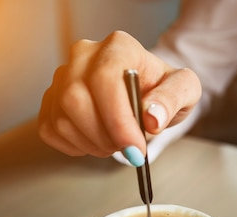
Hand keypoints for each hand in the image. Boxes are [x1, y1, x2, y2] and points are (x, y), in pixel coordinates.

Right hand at [38, 31, 200, 162]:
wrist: (148, 94)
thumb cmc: (164, 89)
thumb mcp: (185, 90)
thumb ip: (171, 100)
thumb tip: (152, 117)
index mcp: (118, 47)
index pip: (104, 80)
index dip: (118, 120)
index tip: (135, 147)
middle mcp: (84, 56)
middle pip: (75, 100)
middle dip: (105, 136)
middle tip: (130, 150)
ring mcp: (63, 76)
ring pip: (62, 118)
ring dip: (93, 144)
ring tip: (118, 143)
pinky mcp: (52, 99)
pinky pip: (51, 130)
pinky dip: (76, 146)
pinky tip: (98, 141)